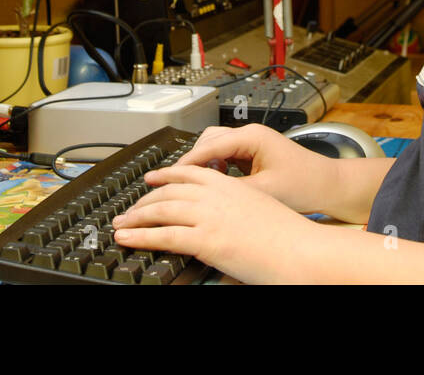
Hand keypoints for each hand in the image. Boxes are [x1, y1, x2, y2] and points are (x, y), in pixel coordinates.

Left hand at [111, 164, 316, 282]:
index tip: (152, 179)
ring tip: (119, 225)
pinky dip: (139, 236)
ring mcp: (209, 216)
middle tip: (129, 209)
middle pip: (169, 190)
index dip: (166, 175)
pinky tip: (126, 239)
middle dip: (144, 200)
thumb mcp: (259, 211)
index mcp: (230, 185)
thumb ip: (237, 211)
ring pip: (160, 210)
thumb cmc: (290, 237)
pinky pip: (163, 235)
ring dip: (135, 217)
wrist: (304, 250)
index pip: (188, 173)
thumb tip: (225, 222)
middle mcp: (216, 194)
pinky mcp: (206, 239)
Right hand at [168, 123, 337, 213]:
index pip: (209, 145)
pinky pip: (225, 157)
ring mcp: (251, 143)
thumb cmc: (305, 183)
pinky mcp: (253, 154)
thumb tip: (205, 196)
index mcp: (252, 136)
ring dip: (205, 165)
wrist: (328, 185)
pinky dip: (216, 168)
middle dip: (193, 161)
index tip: (169, 176)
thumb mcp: (264, 191)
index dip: (187, 162)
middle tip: (178, 182)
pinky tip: (216, 185)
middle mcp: (250, 135)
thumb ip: (232, 191)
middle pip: (208, 141)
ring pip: (215, 148)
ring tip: (198, 185)